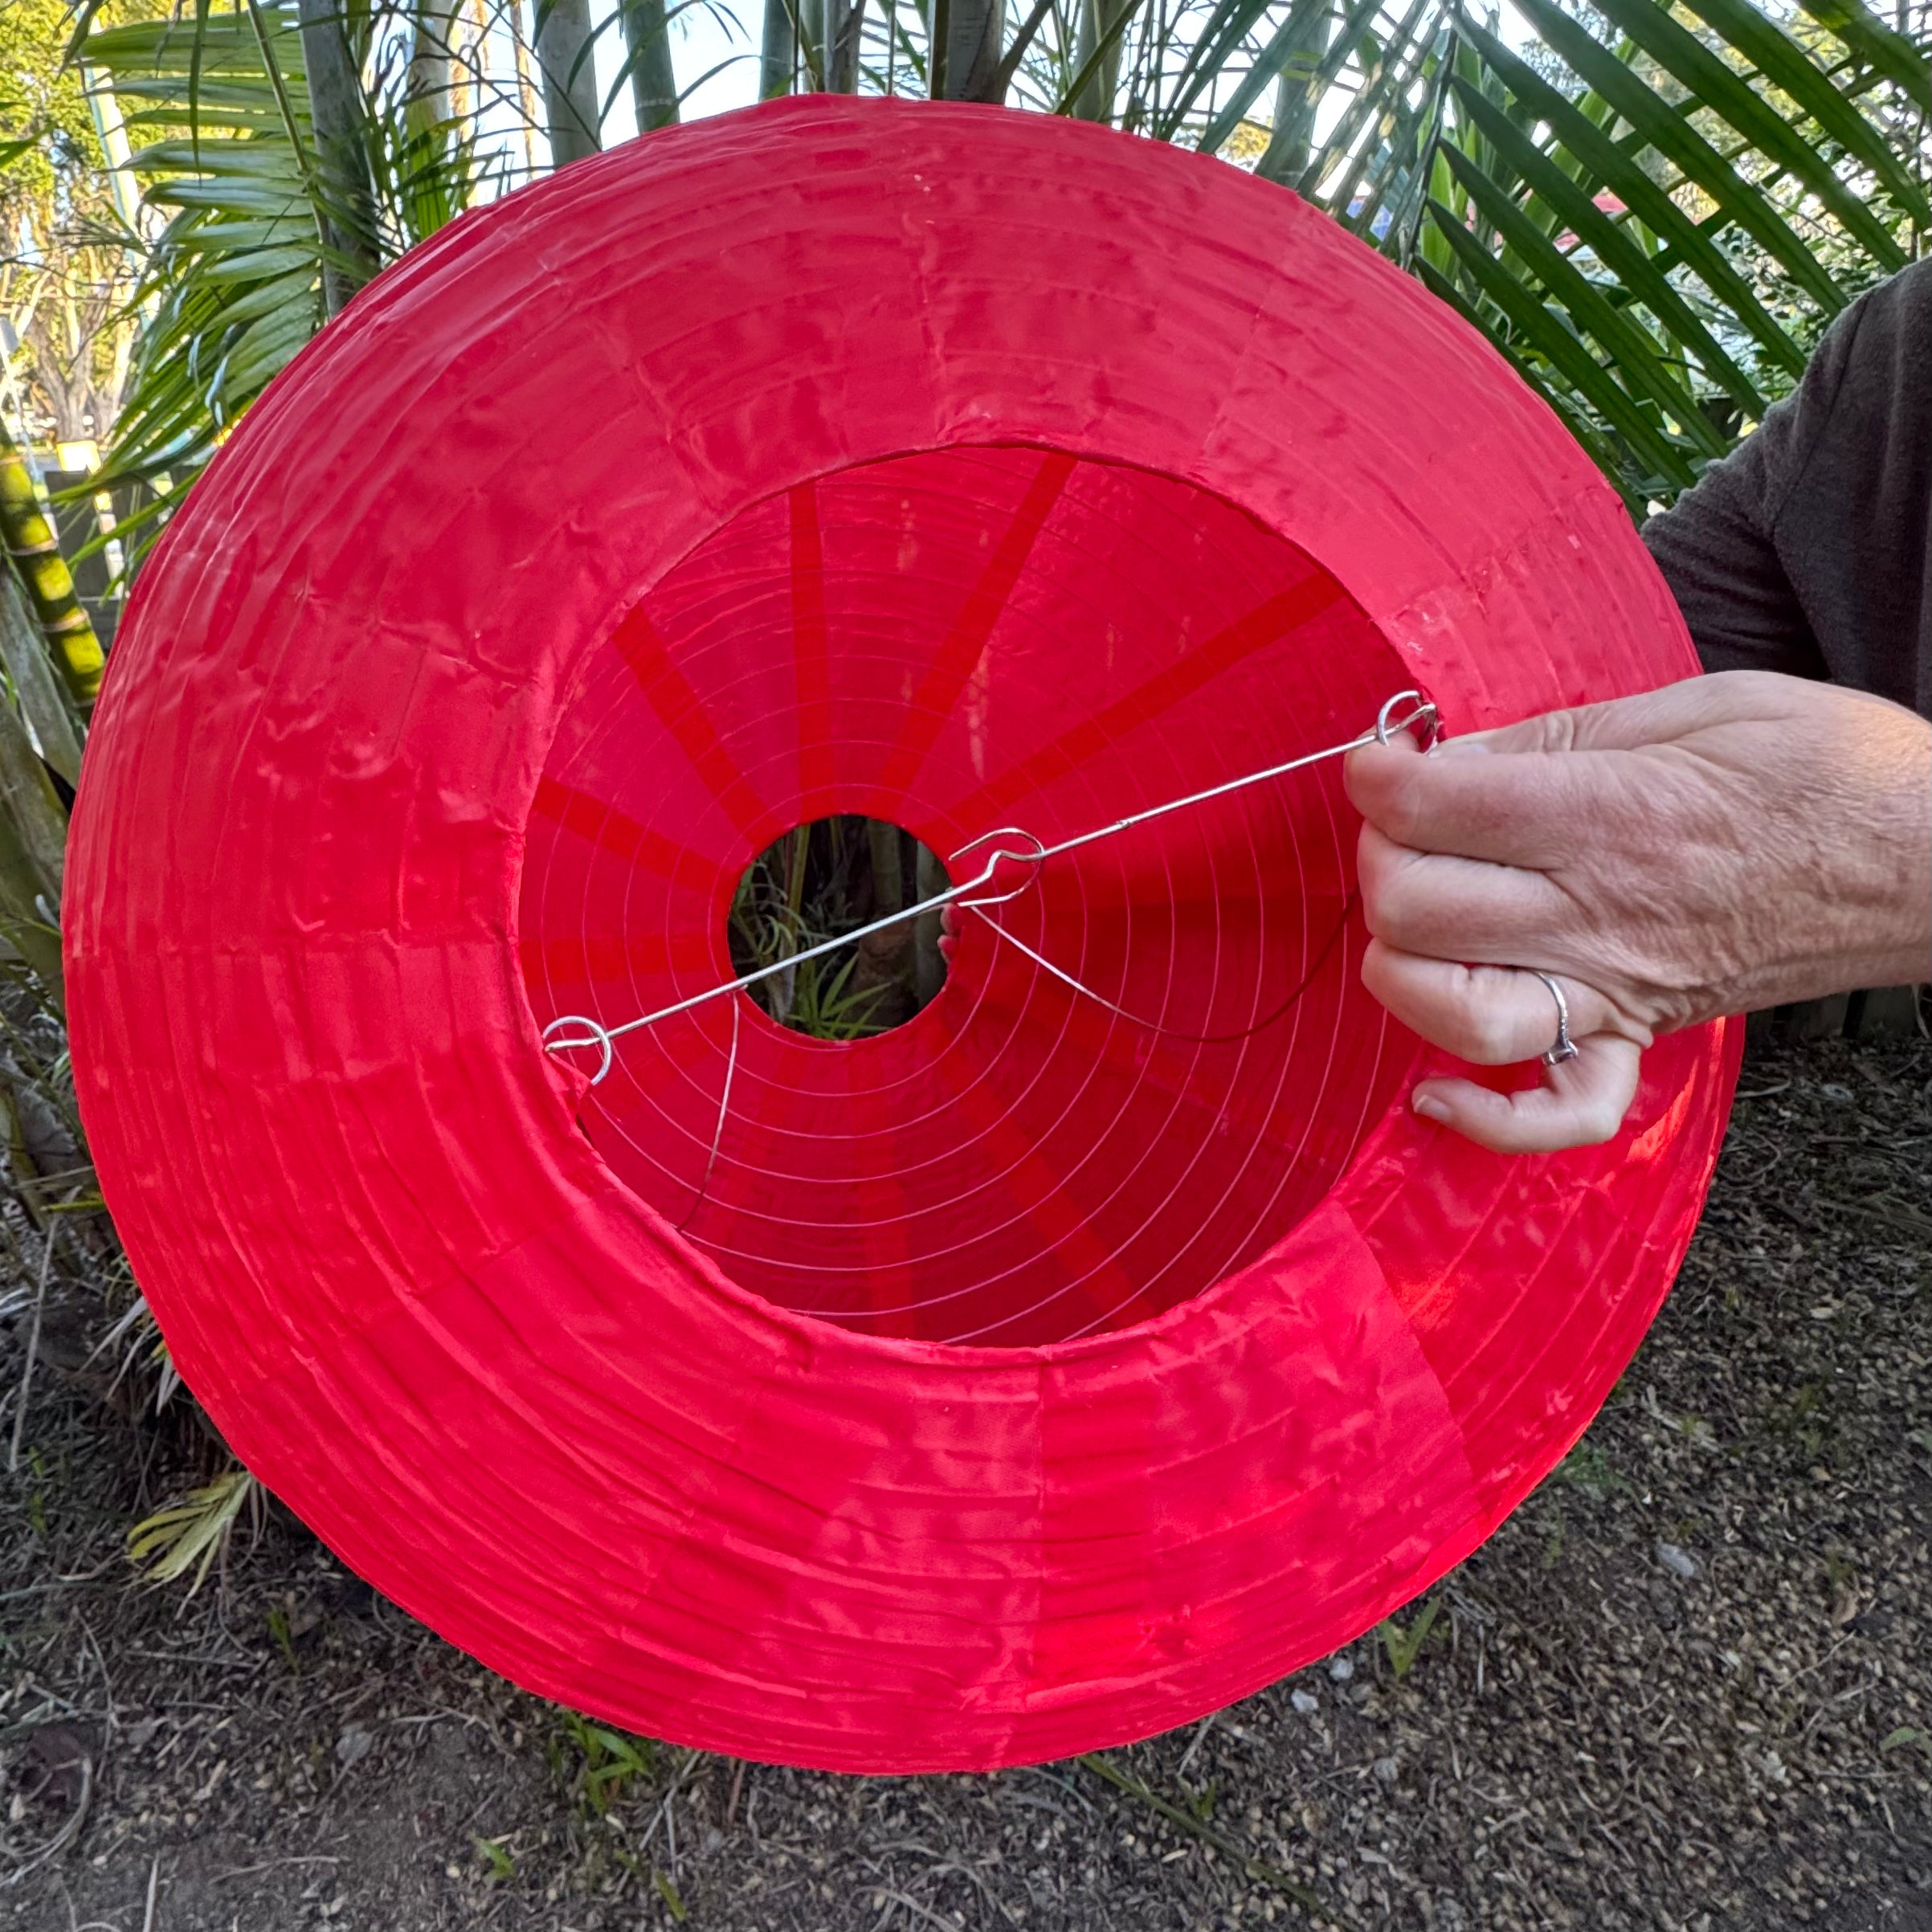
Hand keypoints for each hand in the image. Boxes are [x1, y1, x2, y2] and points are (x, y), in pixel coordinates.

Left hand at [1343, 670, 1931, 1152]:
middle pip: (1415, 907)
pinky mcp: (1642, 1038)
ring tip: (1417, 921)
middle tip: (1406, 829)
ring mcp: (1618, 989)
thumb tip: (1450, 757)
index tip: (1381, 762)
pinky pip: (1556, 1114)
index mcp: (1610, 813)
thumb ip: (1558, 736)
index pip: (1433, 808)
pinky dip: (1484, 1117)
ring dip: (1401, 967)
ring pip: (1454, 1013)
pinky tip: (1435, 1087)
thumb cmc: (1827, 769)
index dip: (1379, 777)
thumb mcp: (1693, 706)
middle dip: (1380, 859)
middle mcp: (1599, 912)